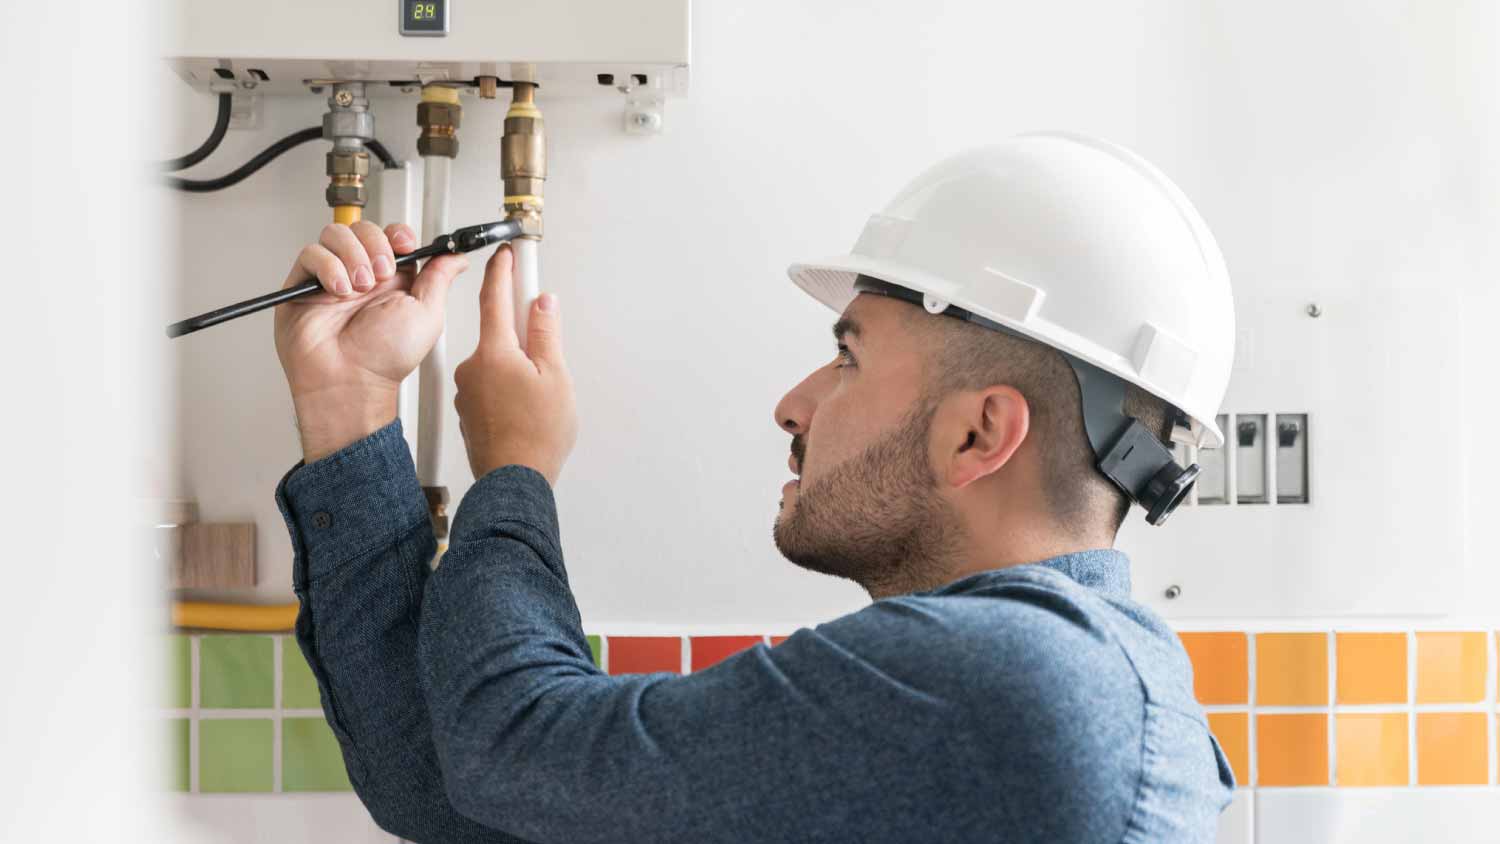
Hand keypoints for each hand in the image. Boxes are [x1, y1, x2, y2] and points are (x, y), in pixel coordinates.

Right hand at [273, 221, 469, 461]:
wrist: (351, 381)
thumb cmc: (387, 358)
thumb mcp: (428, 314)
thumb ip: (440, 278)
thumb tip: (457, 256)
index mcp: (392, 280)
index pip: (391, 235)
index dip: (397, 233)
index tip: (404, 245)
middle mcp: (362, 275)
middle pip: (364, 228)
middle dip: (376, 245)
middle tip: (381, 273)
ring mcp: (332, 278)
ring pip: (336, 234)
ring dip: (352, 255)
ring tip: (359, 286)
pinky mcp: (304, 285)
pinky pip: (311, 253)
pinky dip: (327, 266)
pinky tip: (339, 290)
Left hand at [453, 245, 577, 485]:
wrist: (514, 481)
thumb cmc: (536, 435)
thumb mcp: (555, 376)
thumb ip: (546, 334)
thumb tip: (542, 304)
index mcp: (494, 352)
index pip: (494, 297)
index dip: (502, 271)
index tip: (506, 254)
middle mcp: (473, 366)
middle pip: (500, 335)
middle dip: (524, 338)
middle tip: (547, 358)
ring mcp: (467, 391)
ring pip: (497, 364)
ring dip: (518, 369)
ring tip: (540, 397)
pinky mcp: (468, 411)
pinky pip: (490, 387)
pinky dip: (508, 389)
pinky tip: (526, 409)